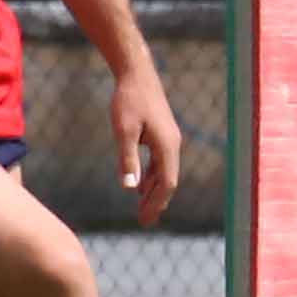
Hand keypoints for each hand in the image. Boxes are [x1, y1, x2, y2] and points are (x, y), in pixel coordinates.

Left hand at [109, 63, 185, 229]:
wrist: (136, 74)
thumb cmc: (128, 100)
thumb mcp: (123, 131)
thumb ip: (127, 159)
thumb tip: (130, 188)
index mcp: (167, 146)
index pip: (167, 183)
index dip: (157, 203)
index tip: (146, 220)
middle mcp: (173, 145)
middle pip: (168, 181)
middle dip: (157, 203)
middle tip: (145, 222)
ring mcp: (169, 139)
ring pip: (165, 173)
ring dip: (154, 192)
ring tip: (143, 209)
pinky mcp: (161, 134)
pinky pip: (160, 163)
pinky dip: (152, 178)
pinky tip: (140, 185)